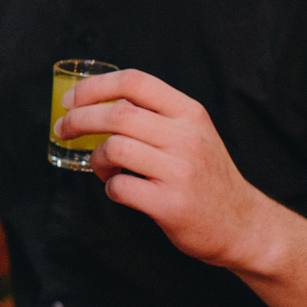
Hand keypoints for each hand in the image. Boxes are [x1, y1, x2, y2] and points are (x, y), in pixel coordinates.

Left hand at [57, 68, 278, 273]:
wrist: (242, 224)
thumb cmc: (206, 175)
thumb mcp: (192, 133)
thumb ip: (155, 115)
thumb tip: (97, 102)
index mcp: (190, 112)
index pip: (134, 81)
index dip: (94, 87)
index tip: (70, 100)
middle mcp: (187, 137)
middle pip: (117, 113)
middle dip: (78, 120)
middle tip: (63, 130)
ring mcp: (181, 171)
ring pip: (115, 148)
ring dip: (96, 158)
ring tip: (102, 168)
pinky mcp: (172, 204)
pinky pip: (120, 187)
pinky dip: (109, 187)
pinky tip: (118, 189)